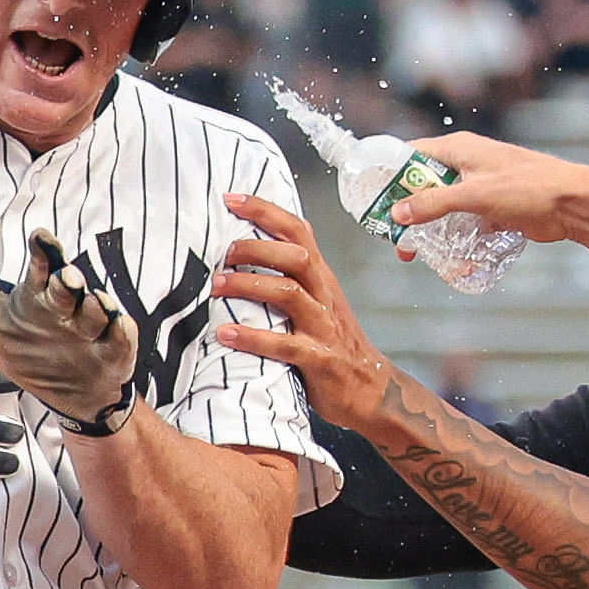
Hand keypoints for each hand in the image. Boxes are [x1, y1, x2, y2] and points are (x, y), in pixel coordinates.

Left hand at [0, 234, 139, 435]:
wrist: (70, 394)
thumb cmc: (32, 347)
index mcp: (40, 295)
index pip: (42, 266)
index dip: (43, 251)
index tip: (40, 238)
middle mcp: (68, 308)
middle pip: (69, 287)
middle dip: (68, 281)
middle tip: (66, 278)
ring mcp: (93, 331)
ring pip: (96, 311)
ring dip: (94, 307)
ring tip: (91, 303)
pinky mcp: (114, 355)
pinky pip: (121, 341)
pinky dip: (120, 334)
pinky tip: (117, 328)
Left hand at [210, 194, 392, 413]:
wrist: (372, 391)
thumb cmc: (335, 345)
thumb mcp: (318, 302)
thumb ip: (293, 277)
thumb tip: (248, 251)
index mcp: (322, 277)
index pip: (299, 229)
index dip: (265, 210)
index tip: (230, 198)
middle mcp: (324, 295)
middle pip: (296, 255)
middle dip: (255, 246)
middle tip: (222, 252)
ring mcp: (323, 327)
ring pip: (289, 293)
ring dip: (248, 285)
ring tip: (216, 286)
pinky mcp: (319, 359)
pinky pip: (284, 345)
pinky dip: (252, 338)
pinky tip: (225, 334)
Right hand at [370, 133, 588, 243]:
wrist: (572, 204)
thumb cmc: (527, 188)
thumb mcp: (474, 195)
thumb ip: (435, 203)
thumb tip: (398, 214)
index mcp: (458, 149)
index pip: (410, 155)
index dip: (389, 175)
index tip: (372, 199)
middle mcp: (466, 164)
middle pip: (423, 186)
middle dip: (408, 213)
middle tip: (394, 238)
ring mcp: (480, 187)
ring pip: (443, 208)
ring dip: (430, 230)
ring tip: (416, 253)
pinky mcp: (493, 208)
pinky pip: (464, 223)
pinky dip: (455, 240)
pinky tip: (451, 260)